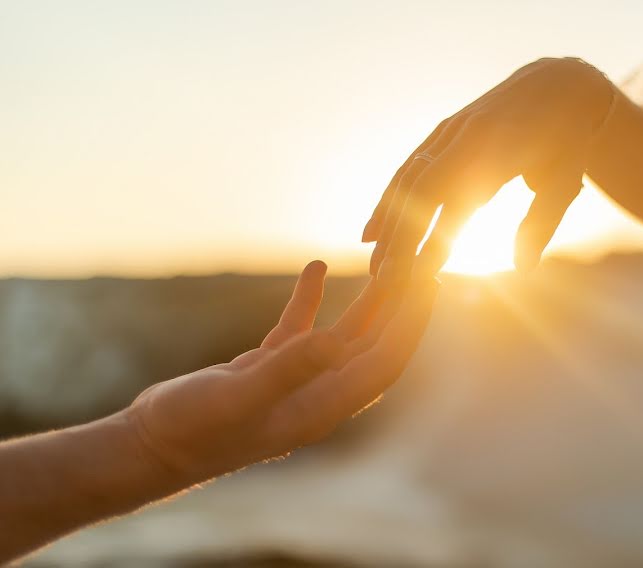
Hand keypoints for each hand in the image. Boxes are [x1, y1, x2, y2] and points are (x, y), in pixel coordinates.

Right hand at [127, 261, 437, 483]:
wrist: (152, 445)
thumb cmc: (192, 430)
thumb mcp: (238, 397)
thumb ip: (288, 369)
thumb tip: (338, 343)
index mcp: (324, 406)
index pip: (385, 360)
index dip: (411, 320)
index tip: (429, 280)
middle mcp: (320, 393)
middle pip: (375, 343)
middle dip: (402, 303)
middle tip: (422, 259)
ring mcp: (296, 379)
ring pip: (346, 334)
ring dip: (370, 298)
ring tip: (389, 258)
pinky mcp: (270, 367)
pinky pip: (302, 326)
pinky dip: (311, 298)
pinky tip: (315, 266)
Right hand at [363, 57, 613, 279]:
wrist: (557, 84)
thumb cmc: (567, 142)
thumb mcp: (564, 183)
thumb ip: (541, 224)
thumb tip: (523, 268)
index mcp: (498, 150)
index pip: (459, 203)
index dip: (436, 240)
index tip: (419, 277)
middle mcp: (466, 136)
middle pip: (421, 193)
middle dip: (400, 237)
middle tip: (385, 280)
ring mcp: (450, 131)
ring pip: (408, 180)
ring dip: (387, 223)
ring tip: (374, 263)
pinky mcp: (443, 132)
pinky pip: (409, 168)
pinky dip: (389, 200)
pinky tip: (375, 230)